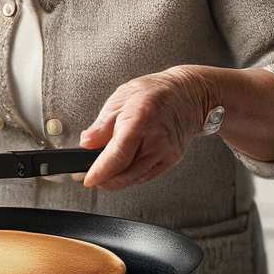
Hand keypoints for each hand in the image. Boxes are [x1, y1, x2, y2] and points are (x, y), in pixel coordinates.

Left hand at [78, 67, 215, 190]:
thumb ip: (102, 124)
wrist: (187, 94)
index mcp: (140, 118)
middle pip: (126, 172)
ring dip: (116, 181)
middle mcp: (156, 138)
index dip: (100, 172)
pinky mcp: (171, 159)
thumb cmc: (155, 91)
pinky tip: (122, 169)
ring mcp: (166, 151)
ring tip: (102, 173)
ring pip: (135, 178)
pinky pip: (146, 176)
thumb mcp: (120, 98)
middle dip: (104, 180)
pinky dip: (130, 177)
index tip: (88, 179)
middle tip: (89, 176)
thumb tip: (87, 143)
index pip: (118, 154)